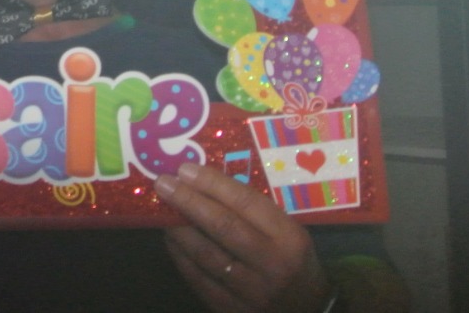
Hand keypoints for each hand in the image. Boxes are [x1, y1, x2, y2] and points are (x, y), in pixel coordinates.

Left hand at [156, 162, 330, 312]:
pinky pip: (199, 280)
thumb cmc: (292, 260)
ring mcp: (251, 291)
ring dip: (179, 229)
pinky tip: (171, 240)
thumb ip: (253, 211)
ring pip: (206, 255)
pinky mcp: (231, 309)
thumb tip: (204, 182)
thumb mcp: (287, 232)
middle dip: (189, 202)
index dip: (213, 184)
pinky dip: (180, 257)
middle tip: (163, 183)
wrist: (306, 309)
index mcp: (288, 238)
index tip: (185, 169)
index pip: (247, 203)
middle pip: (224, 227)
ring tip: (161, 211)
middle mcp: (271, 264)